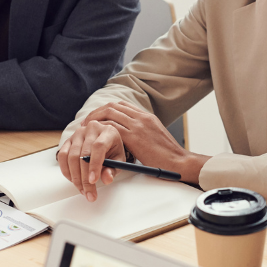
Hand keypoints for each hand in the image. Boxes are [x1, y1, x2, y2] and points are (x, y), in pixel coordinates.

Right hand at [58, 119, 125, 201]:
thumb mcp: (118, 161)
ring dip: (75, 177)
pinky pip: (62, 156)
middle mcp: (91, 129)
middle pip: (83, 154)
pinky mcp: (68, 140)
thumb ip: (113, 170)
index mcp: (108, 132)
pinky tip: (73, 180)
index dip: (95, 165)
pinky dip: (66, 170)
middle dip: (85, 178)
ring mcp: (78, 134)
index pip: (98, 147)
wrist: (105, 142)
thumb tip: (106, 179)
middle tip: (88, 193)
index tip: (93, 181)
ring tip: (82, 189)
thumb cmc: (113, 151)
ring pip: (71, 157)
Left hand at [83, 101, 207, 182]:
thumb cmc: (168, 156)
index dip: (106, 109)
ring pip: (110, 114)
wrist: (179, 162)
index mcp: (147, 117)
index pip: (122, 105)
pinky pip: (112, 128)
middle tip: (87, 122)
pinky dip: (100, 130)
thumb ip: (143, 133)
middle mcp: (142, 117)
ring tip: (87, 129)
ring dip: (95, 120)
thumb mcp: (155, 137)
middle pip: (113, 106)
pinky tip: (94, 137)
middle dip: (96, 112)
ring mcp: (139, 126)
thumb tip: (128, 138)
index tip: (97, 117)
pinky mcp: (135, 137)